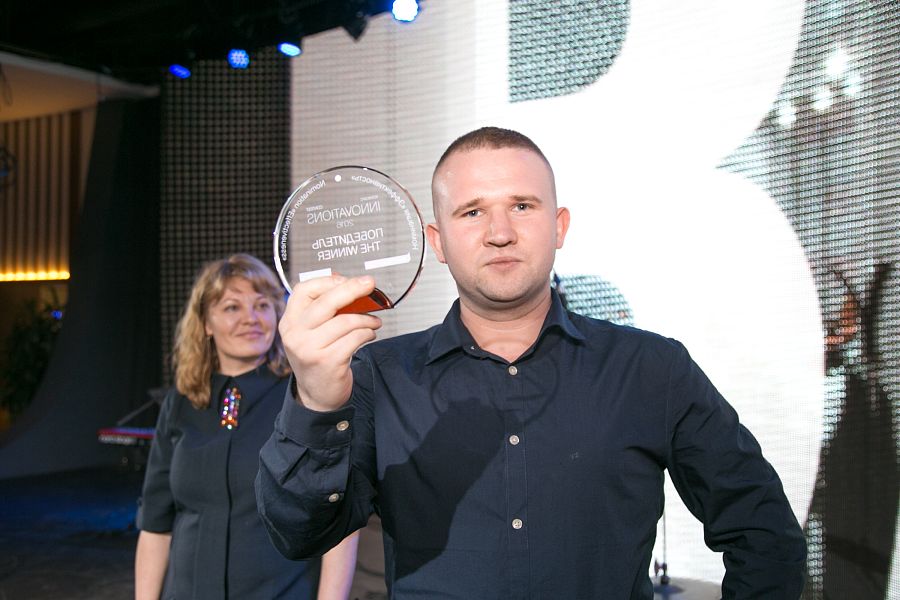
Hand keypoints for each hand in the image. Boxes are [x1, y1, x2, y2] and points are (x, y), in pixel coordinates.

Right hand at [279, 275, 381, 411]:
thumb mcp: (312, 331)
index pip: (304, 290)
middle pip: (326, 302)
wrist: (317, 394)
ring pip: (345, 321)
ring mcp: (309, 349)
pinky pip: (354, 338)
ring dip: (366, 318)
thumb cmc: (319, 357)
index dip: (328, 281)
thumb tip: (345, 280)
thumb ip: (324, 307)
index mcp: (290, 321)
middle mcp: (295, 334)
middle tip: (369, 284)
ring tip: (374, 321)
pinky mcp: (327, 361)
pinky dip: (367, 333)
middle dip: (352, 289)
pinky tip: (370, 335)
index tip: (348, 279)